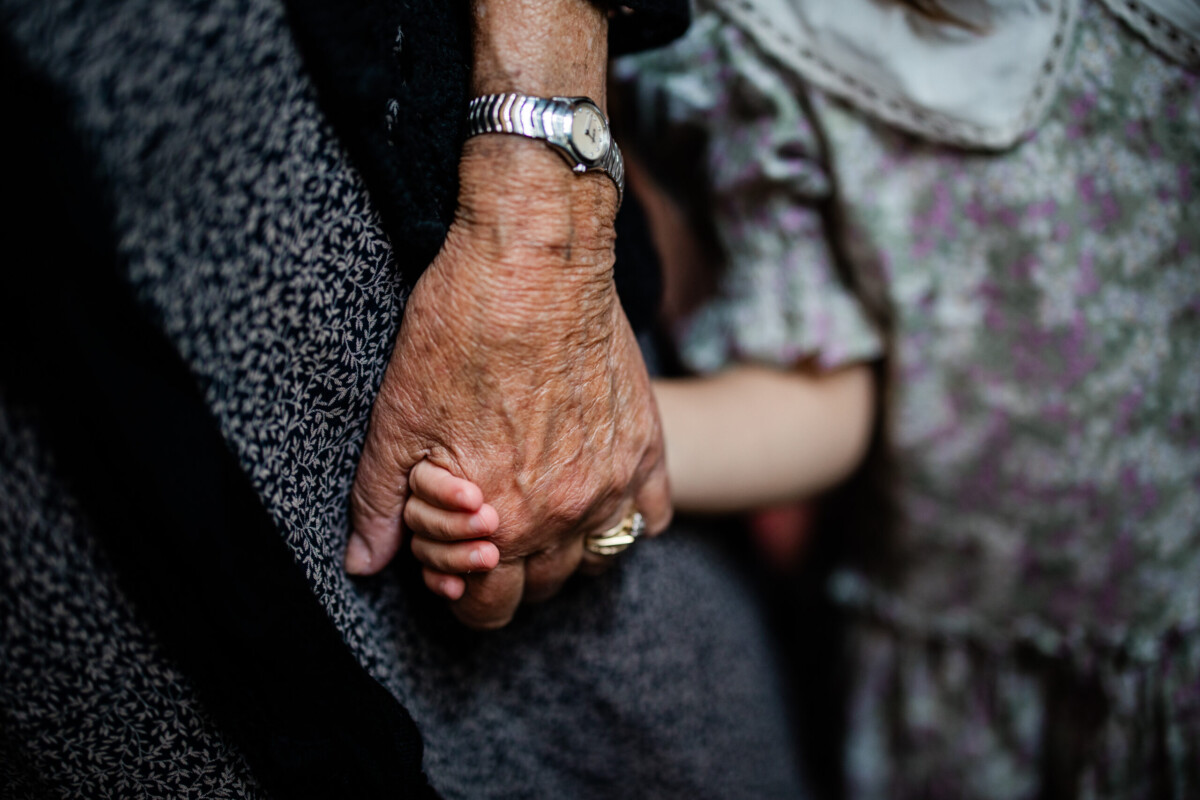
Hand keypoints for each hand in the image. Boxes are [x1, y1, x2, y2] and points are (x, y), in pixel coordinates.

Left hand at [347, 136, 671, 628]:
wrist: (536, 257)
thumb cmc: (460, 329)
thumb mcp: (397, 417)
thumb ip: (380, 503)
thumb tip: (365, 564)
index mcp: (504, 518)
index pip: (489, 608)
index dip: (459, 593)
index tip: (448, 560)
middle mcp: (569, 513)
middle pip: (545, 589)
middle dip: (510, 575)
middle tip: (485, 529)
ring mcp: (616, 480)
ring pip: (597, 560)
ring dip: (565, 552)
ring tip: (536, 513)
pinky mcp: (647, 444)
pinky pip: (651, 517)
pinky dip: (625, 519)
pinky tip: (595, 494)